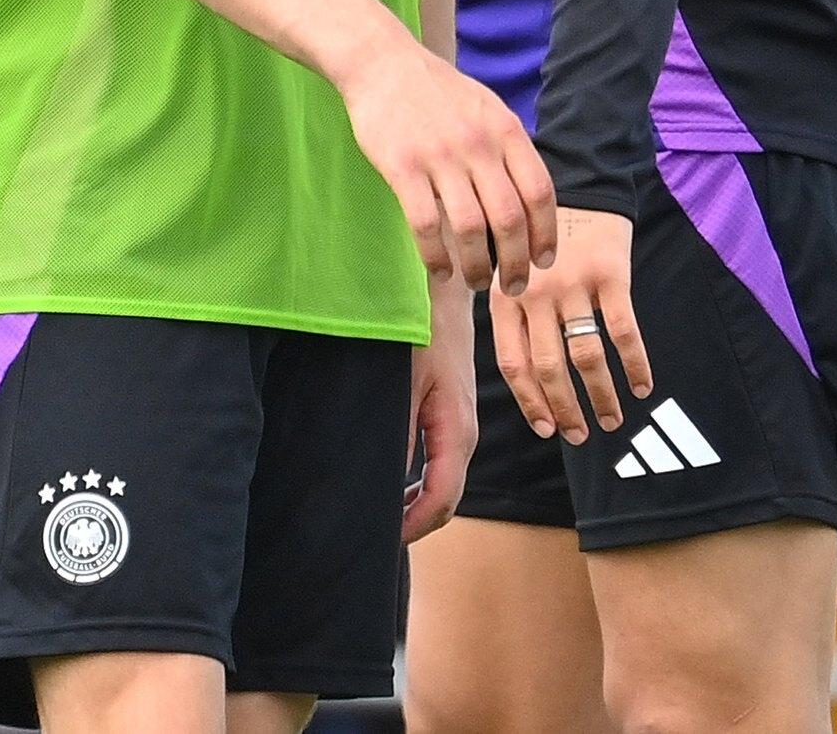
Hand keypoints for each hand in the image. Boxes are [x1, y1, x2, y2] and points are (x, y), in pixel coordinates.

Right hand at [337, 35, 557, 292]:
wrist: (383, 63)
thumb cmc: (438, 91)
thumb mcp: (487, 108)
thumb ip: (509, 149)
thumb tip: (531, 201)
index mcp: (506, 130)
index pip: (540, 192)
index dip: (546, 233)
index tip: (544, 261)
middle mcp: (478, 144)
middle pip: (510, 218)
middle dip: (517, 262)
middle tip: (513, 287)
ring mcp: (440, 156)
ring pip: (471, 228)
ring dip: (478, 266)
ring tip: (476, 283)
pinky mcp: (403, 167)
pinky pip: (426, 225)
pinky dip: (436, 257)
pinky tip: (441, 271)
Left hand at [403, 290, 479, 542]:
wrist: (443, 294)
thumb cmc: (421, 328)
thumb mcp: (403, 380)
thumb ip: (398, 431)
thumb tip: (387, 482)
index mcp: (457, 431)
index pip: (442, 499)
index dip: (413, 527)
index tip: (380, 541)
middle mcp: (464, 436)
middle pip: (447, 502)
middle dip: (414, 526)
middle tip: (372, 537)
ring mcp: (461, 429)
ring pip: (445, 487)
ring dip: (415, 508)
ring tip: (378, 519)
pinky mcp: (451, 420)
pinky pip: (440, 468)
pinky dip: (419, 487)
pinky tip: (393, 489)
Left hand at [488, 206, 651, 443]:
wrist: (581, 185)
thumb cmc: (543, 238)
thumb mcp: (511, 271)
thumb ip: (512, 316)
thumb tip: (525, 381)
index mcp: (506, 298)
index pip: (514, 365)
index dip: (531, 403)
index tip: (547, 430)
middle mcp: (536, 295)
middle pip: (549, 368)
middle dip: (566, 409)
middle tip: (582, 434)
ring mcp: (574, 286)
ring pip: (585, 356)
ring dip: (601, 395)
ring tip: (612, 419)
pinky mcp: (610, 276)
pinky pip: (623, 331)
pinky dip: (634, 364)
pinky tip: (642, 385)